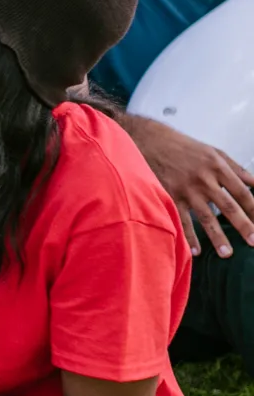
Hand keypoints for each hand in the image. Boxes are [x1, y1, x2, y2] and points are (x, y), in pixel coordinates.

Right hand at [131, 118, 253, 255]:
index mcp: (218, 167)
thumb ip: (236, 169)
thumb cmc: (185, 148)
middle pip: (228, 206)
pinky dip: (188, 236)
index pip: (242, 192)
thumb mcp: (214, 152)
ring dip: (217, 237)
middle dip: (243, 225)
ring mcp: (187, 189)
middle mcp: (204, 179)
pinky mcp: (170, 195)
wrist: (152, 141)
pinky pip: (182, 219)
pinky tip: (195, 250)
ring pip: (206, 217)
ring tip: (227, 254)